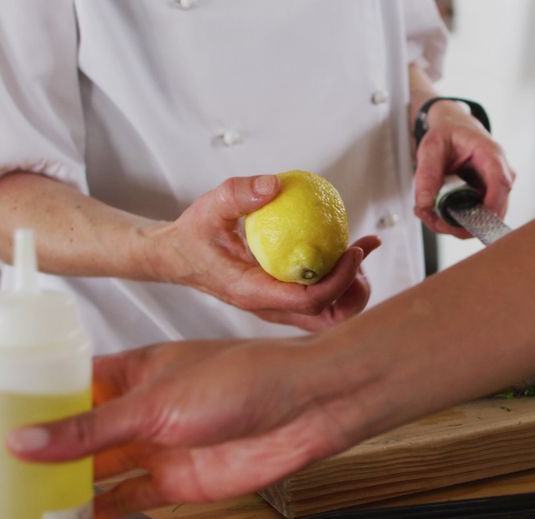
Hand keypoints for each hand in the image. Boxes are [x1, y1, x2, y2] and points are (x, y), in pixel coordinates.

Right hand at [8, 338, 372, 518]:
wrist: (306, 408)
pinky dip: (98, 515)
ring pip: (97, 471)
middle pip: (79, 434)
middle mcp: (142, 409)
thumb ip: (91, 428)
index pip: (68, 386)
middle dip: (43, 453)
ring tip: (18, 503)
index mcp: (133, 371)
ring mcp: (158, 446)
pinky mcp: (176, 480)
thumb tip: (25, 439)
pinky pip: (127, 500)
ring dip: (64, 487)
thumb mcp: (157, 402)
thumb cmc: (246, 379)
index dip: (33, 404)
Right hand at [146, 175, 380, 330]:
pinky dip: (341, 279)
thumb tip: (276, 184)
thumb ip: (238, 194)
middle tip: (360, 253)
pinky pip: (320, 297)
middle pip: (327, 318)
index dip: (339, 280)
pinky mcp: (282, 299)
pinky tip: (350, 247)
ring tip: (358, 249)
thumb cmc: (193, 234)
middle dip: (353, 293)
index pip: (308, 299)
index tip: (354, 249)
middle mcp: (269, 307)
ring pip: (328, 315)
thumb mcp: (208, 208)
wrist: (175, 257)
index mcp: (253, 293)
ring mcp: (277, 307)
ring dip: (351, 287)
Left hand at [413, 103, 516, 237]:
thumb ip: (427, 174)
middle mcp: (502, 174)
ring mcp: (498, 190)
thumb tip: (425, 205)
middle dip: (461, 224)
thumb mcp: (431, 147)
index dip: (490, 205)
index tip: (470, 222)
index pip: (500, 182)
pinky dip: (457, 222)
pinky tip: (437, 213)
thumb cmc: (449, 135)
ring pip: (484, 220)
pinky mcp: (490, 200)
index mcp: (491, 154)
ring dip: (456, 226)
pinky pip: (478, 219)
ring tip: (428, 213)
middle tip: (429, 217)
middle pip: (494, 210)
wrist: (457, 130)